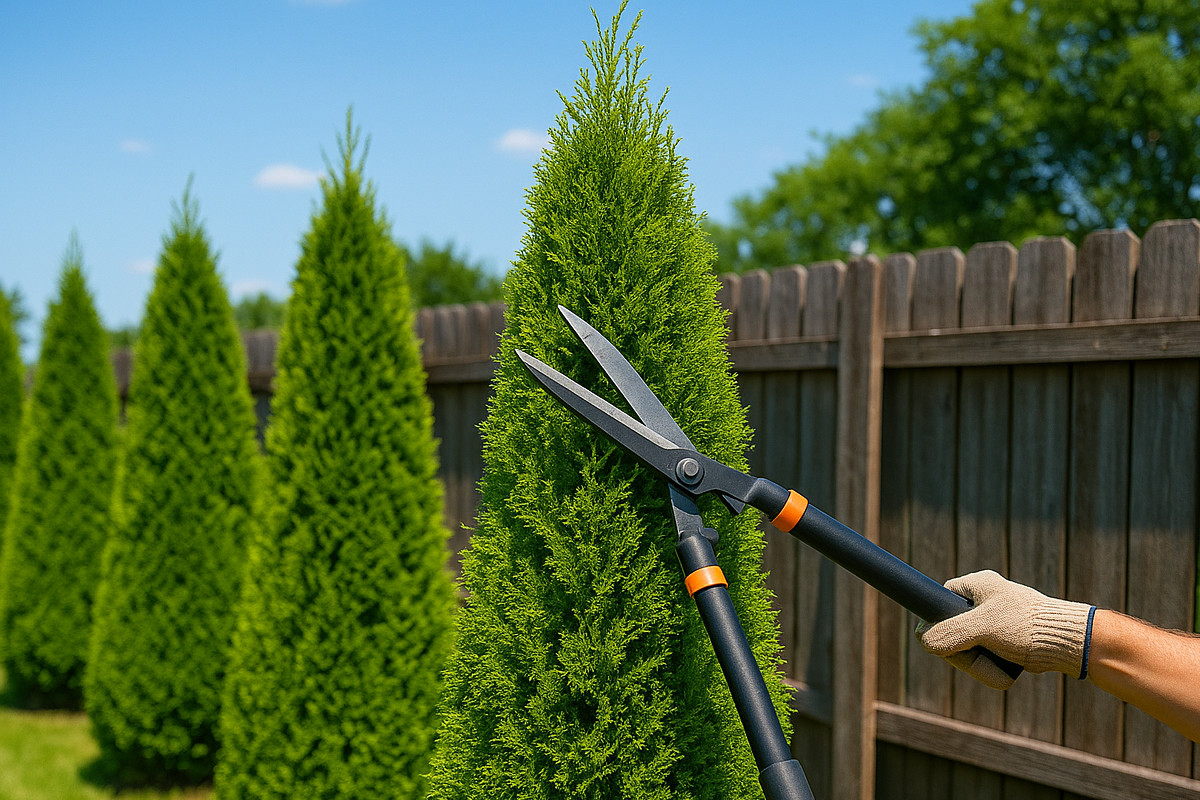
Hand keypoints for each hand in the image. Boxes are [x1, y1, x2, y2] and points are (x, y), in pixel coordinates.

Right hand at [916, 570, 1093, 690]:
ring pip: (967, 648)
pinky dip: (991, 666)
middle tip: (976, 657)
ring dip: (979, 662)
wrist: (1068, 643)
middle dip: (963, 651)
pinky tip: (1005, 666)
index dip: (938, 623)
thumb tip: (923, 641)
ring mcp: (994, 622)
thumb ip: (950, 632)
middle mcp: (984, 601)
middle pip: (951, 631)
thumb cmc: (1027, 626)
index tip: (946, 640)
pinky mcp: (1005, 640)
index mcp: (977, 586)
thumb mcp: (983, 627)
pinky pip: (985, 657)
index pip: (940, 601)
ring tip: (998, 665)